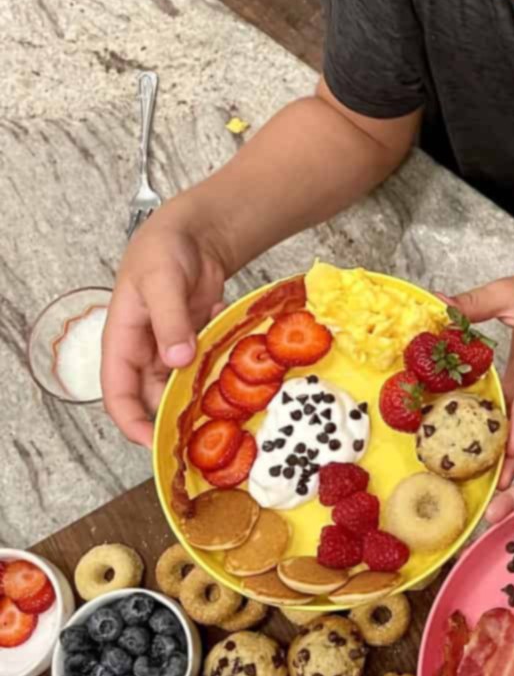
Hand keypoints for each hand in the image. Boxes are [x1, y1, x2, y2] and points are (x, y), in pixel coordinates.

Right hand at [101, 210, 229, 447]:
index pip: (117, 393)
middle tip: (204, 435)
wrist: (195, 231)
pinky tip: (235, 373)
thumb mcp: (162, 280)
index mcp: (122, 340)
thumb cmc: (163, 249)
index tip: (153, 444)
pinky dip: (216, 375)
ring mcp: (171, 349)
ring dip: (198, 398)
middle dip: (172, 419)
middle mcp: (144, 351)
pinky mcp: (196, 344)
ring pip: (180, 388)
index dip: (131, 422)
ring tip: (225, 410)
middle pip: (151, 398)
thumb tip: (175, 359)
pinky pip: (203, 369)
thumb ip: (169, 320)